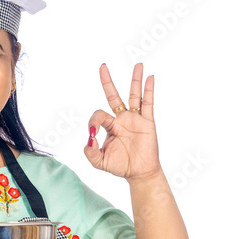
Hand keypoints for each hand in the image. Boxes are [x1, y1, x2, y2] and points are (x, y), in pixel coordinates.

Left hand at [84, 62, 162, 182]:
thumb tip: (89, 138)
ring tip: (138, 64)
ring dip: (135, 80)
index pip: (99, 114)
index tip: (93, 133)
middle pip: (114, 95)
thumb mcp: (99, 161)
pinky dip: (149, 90)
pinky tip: (150, 78)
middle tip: (103, 66)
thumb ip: (90, 152)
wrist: (139, 173)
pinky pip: (148, 103)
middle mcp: (121, 119)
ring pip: (134, 95)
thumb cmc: (120, 166)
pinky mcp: (147, 122)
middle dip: (107, 81)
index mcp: (109, 126)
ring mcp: (135, 119)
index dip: (93, 121)